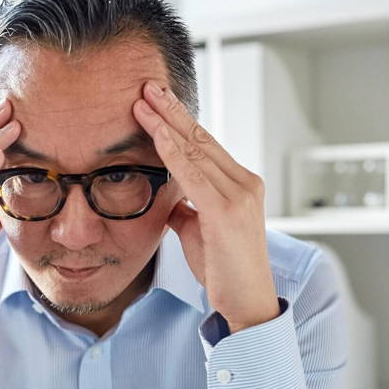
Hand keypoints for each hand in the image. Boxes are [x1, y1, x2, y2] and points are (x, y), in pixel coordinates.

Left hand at [132, 81, 279, 332]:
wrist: (245, 302)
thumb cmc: (223, 269)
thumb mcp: (198, 230)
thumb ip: (186, 207)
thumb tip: (167, 195)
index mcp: (240, 184)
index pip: (204, 144)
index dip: (179, 120)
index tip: (156, 101)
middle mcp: (245, 183)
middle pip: (201, 138)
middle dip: (171, 110)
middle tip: (147, 85)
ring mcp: (239, 196)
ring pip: (196, 150)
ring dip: (166, 123)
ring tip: (143, 101)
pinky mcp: (227, 212)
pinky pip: (194, 175)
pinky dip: (173, 152)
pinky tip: (157, 134)